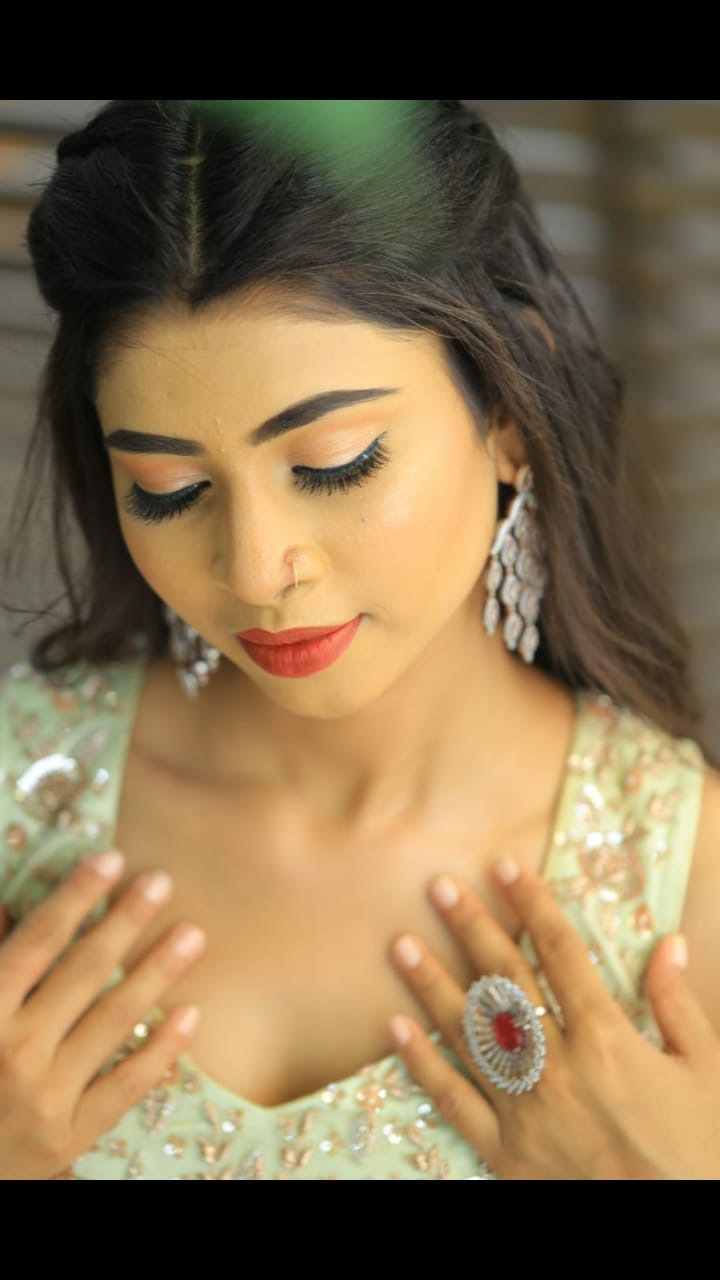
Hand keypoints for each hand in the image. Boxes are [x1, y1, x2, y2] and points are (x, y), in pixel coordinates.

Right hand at [0, 848, 206, 1179]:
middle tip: (162, 881)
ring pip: (113, 1021)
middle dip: (124, 921)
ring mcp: (45, 1096)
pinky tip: (191, 1013)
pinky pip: (125, 1086)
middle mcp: (14, 1051)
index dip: (75, 896)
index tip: (110, 857)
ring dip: (156, 973)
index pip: (37, 941)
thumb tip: (7, 907)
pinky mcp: (69, 1136)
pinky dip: (161, 1050)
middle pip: (83, 971)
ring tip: (192, 935)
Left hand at [387, 859, 719, 1178]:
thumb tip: (668, 945)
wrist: (677, 1226)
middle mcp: (557, 1067)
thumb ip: (678, 1006)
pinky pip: (454, 1103)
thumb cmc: (698, 1153)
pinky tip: (397, 1030)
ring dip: (433, 985)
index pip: (561, 953)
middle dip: (471, 928)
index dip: (533, 905)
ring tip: (401, 945)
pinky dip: (422, 1066)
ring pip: (469, 1035)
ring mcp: (525, 1112)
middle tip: (439, 887)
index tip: (507, 867)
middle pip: (504, 982)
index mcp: (607, 1040)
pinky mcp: (505, 1155)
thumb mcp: (706, 1073)